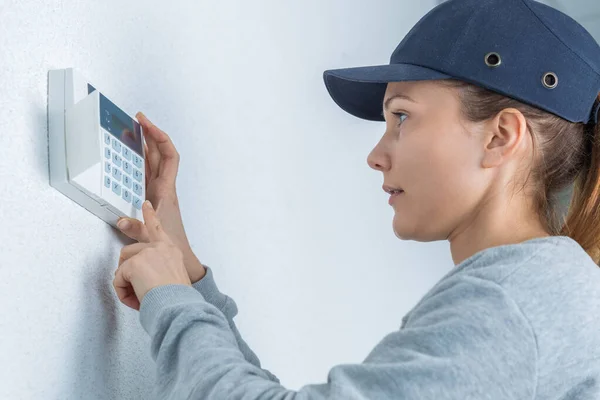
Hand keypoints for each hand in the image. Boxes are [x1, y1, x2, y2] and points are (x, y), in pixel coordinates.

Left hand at [113, 200, 191, 310]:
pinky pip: (118, 279)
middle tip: (130, 283)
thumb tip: (138, 276)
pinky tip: (136, 298)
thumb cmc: (177, 298)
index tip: (146, 204)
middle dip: (125, 268)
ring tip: (140, 295)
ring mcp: (146, 253)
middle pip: (129, 251)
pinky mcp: (134, 263)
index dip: (150, 215)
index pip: (158, 227)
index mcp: (171, 250)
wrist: (178, 305)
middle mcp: (160, 247)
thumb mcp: (172, 278)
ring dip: (126, 283)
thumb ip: (157, 270)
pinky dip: (123, 292)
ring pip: (122, 266)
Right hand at [116, 112, 205, 282]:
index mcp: (167, 190)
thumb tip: (121, 219)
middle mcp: (164, 187)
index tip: (147, 124)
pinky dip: (137, 163)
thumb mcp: (151, 237)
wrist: (179, 255)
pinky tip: (127, 158)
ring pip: (153, 162)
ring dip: (144, 146)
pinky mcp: (152, 198)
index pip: (169, 156)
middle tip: (136, 119)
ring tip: (130, 132)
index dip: (160, 138)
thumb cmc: (169, 245)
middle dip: (150, 135)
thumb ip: (137, 228)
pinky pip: (145, 173)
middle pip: (160, 154)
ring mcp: (158, 191)